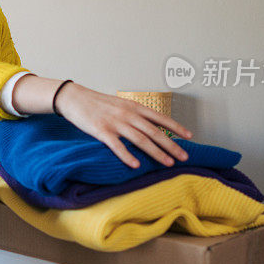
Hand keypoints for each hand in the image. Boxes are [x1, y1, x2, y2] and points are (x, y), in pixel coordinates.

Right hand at [53, 81, 192, 168]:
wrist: (75, 98)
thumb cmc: (98, 103)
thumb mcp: (120, 104)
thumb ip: (135, 114)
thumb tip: (150, 126)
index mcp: (134, 106)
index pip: (160, 117)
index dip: (176, 127)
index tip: (189, 136)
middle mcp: (128, 114)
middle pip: (154, 131)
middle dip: (171, 145)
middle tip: (184, 157)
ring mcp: (115, 123)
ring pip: (140, 140)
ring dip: (156, 152)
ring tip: (168, 163)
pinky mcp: (102, 131)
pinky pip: (117, 146)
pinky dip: (128, 156)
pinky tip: (136, 165)